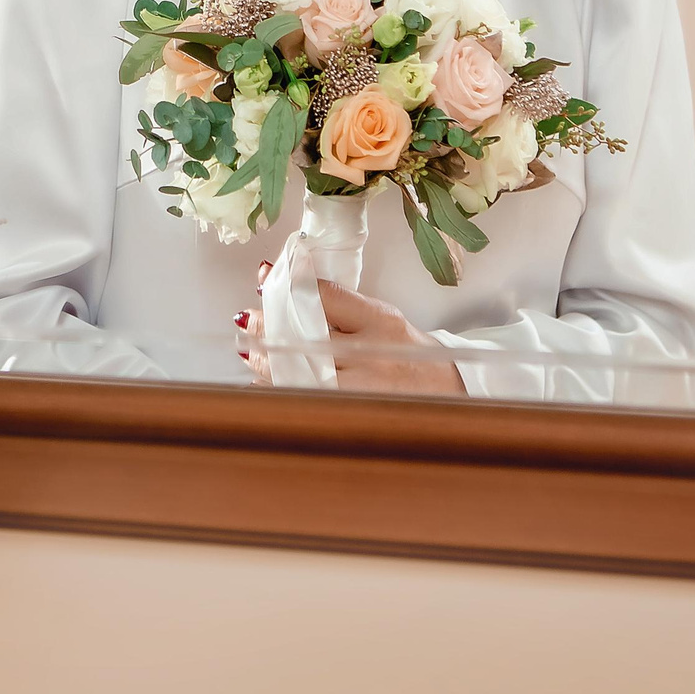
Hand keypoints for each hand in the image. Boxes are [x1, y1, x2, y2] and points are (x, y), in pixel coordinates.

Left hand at [234, 269, 462, 395]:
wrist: (446, 394)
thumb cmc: (408, 354)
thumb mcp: (381, 318)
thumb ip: (338, 304)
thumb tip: (288, 286)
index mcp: (379, 323)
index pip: (326, 296)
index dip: (289, 286)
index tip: (263, 278)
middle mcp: (370, 356)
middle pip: (304, 337)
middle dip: (267, 328)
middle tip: (248, 320)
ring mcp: (358, 391)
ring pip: (297, 374)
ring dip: (265, 362)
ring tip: (250, 352)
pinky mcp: (347, 415)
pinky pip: (301, 402)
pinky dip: (277, 391)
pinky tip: (264, 382)